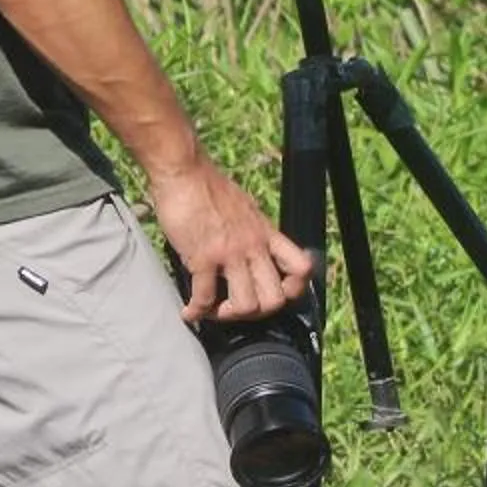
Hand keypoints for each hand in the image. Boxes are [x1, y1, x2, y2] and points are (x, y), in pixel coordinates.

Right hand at [148, 156, 314, 325]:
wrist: (184, 170)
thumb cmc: (208, 186)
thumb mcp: (245, 208)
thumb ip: (252, 232)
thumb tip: (251, 250)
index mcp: (266, 233)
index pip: (301, 268)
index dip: (293, 290)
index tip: (274, 295)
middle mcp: (253, 245)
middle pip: (275, 298)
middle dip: (257, 312)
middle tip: (237, 308)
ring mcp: (230, 253)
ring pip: (246, 305)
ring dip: (227, 315)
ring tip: (213, 310)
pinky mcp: (204, 257)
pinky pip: (204, 298)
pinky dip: (195, 311)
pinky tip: (189, 311)